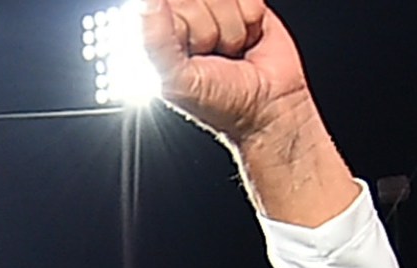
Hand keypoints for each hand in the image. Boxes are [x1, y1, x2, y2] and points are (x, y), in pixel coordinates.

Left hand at [144, 0, 296, 143]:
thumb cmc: (221, 102)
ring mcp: (215, 8)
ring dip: (232, 28)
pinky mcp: (244, 4)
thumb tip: (147, 2)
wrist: (268, 109)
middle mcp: (184, 17)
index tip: (191, 54)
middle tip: (212, 56)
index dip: (183, 28)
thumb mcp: (177, 80)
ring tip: (229, 52)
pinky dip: (251, 18)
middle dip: (208, 30)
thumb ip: (155, 42)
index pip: (159, 4)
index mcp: (158, 33)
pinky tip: (247, 39)